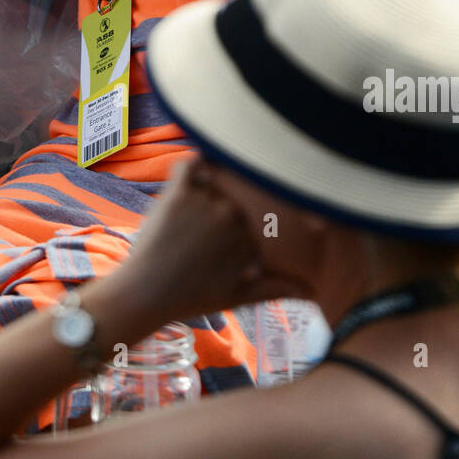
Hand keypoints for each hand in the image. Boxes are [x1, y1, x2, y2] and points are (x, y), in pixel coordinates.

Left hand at [112, 157, 278, 323]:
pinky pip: (191, 164)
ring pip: (220, 175)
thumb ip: (277, 289)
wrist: (146, 294)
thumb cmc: (193, 297)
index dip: (258, 211)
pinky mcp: (177, 193)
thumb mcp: (239, 296)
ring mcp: (205, 202)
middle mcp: (232, 214)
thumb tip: (313, 293)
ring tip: (216, 182)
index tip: (251, 216)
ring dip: (218, 177)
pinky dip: (195, 161)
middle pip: (243, 189)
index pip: (263, 209)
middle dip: (239, 194)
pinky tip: (199, 164)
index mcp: (251, 237)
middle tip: (225, 205)